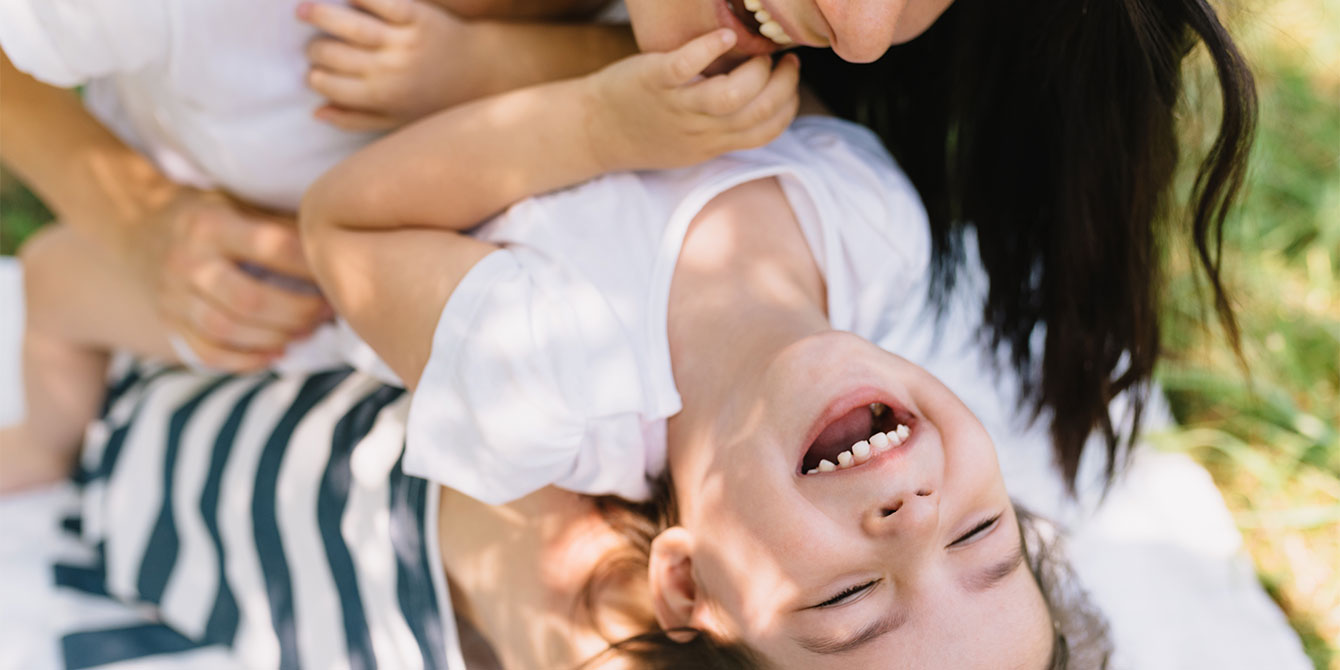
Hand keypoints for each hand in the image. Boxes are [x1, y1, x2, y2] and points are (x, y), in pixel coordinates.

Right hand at [121, 189, 331, 370]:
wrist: (140, 230)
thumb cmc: (211, 217)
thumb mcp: (238, 203)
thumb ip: (278, 223)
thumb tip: (333, 247)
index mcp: (209, 225)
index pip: (271, 247)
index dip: (310, 266)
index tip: (334, 273)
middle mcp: (186, 262)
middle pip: (249, 300)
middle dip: (298, 311)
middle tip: (326, 310)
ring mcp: (173, 298)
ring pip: (229, 331)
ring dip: (278, 337)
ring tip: (308, 330)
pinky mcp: (170, 325)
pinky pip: (209, 354)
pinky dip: (248, 360)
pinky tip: (278, 352)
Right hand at [299, 0, 486, 130]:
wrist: (481, 71)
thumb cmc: (435, 100)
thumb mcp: (398, 120)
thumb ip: (356, 119)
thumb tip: (316, 112)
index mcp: (382, 97)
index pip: (330, 85)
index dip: (315, 76)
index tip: (312, 70)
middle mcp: (390, 69)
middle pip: (335, 55)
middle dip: (315, 49)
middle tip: (311, 45)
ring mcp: (404, 41)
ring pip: (352, 26)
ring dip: (322, 16)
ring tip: (301, 10)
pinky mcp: (418, 16)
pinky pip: (381, 2)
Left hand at [583, 30, 800, 172]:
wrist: (592, 132)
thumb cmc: (644, 132)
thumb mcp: (689, 144)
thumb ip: (721, 129)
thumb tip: (754, 104)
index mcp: (712, 144)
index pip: (766, 131)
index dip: (788, 106)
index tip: (790, 84)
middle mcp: (700, 130)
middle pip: (759, 111)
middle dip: (783, 84)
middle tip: (784, 62)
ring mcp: (677, 106)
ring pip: (732, 96)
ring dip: (756, 71)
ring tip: (758, 53)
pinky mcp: (654, 81)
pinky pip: (687, 65)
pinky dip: (710, 47)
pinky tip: (725, 34)